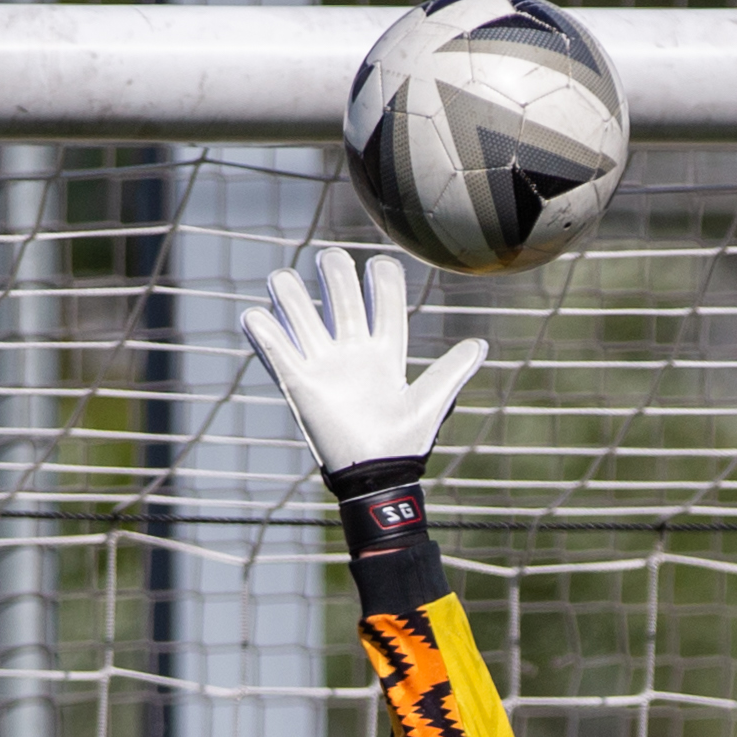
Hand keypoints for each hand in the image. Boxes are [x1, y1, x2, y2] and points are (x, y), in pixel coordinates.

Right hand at [239, 250, 489, 478]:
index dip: (383, 279)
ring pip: (300, 314)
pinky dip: (262, 330)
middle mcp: (352, 352)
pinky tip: (256, 316)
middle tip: (330, 260)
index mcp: (384, 353)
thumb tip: (479, 345)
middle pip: (339, 296)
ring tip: (283, 283)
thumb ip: (452, 371)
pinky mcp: (299, 383)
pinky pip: (275, 350)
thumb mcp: (431, 402)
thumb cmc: (404, 443)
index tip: (380, 264)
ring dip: (289, 294)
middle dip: (333, 273)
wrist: (375, 476)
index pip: (383, 302)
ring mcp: (323, 365)